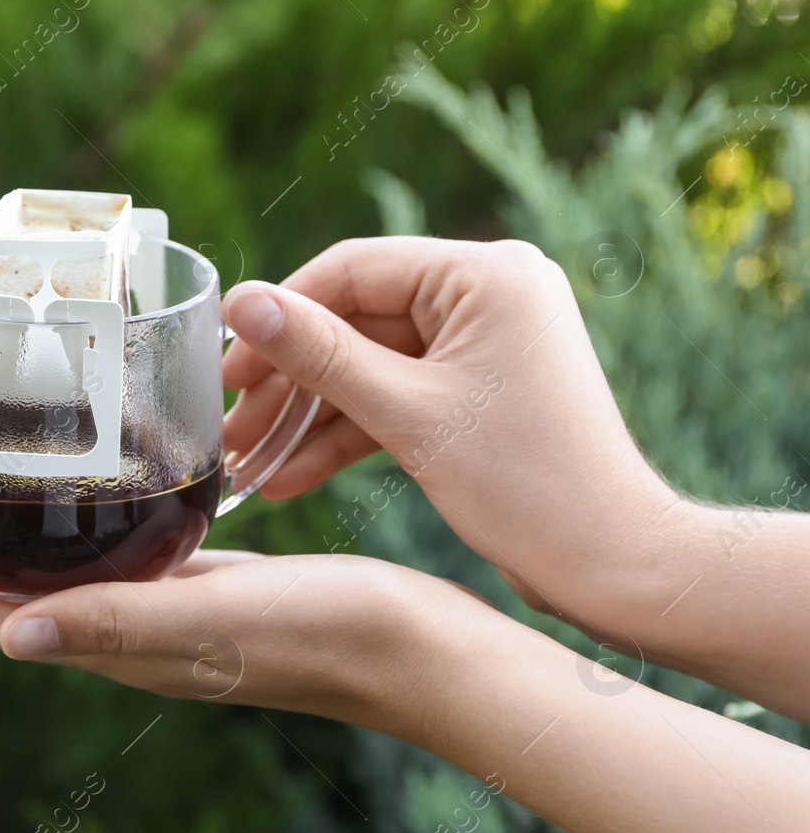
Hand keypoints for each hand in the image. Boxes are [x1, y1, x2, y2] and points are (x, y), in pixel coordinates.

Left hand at [0, 490, 456, 729]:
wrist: (421, 650)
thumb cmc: (330, 633)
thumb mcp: (218, 620)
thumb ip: (120, 625)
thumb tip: (10, 635)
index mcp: (119, 644)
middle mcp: (130, 635)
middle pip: (5, 592)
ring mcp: (166, 612)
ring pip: (54, 573)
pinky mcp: (206, 584)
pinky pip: (114, 557)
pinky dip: (72, 528)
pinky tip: (78, 497)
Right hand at [221, 237, 688, 638]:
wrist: (608, 561)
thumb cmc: (523, 483)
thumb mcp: (404, 413)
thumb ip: (317, 353)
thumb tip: (241, 303)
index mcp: (485, 274)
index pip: (352, 270)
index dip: (280, 316)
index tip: (224, 367)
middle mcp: (490, 294)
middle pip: (356, 322)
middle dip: (289, 384)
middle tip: (229, 426)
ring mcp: (485, 344)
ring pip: (369, 368)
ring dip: (308, 418)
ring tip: (246, 465)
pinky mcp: (479, 390)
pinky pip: (397, 399)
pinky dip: (347, 437)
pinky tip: (287, 479)